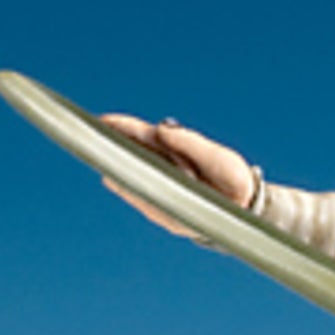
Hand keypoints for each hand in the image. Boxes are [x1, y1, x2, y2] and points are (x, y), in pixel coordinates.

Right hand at [96, 114, 254, 240]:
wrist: (247, 208)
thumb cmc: (232, 177)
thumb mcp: (215, 155)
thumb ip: (188, 143)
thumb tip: (160, 130)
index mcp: (174, 149)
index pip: (141, 135)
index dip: (121, 127)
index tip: (100, 120)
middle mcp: (164, 171)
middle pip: (131, 155)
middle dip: (110, 146)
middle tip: (87, 137)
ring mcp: (164, 192)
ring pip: (133, 179)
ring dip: (114, 168)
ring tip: (95, 158)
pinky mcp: (167, 214)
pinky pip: (144, 202)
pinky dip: (129, 192)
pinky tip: (113, 181)